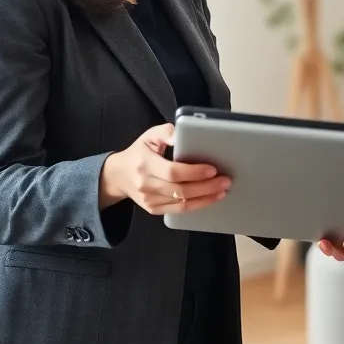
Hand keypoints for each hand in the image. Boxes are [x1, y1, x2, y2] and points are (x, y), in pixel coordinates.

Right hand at [99, 123, 229, 214]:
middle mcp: (145, 184)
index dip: (194, 173)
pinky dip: (197, 206)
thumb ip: (167, 132)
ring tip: (222, 190)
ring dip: (205, 198)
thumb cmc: (139, 152)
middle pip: (180, 190)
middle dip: (206, 187)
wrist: (118, 175)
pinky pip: (178, 210)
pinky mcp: (153, 209)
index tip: (212, 169)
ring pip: (181, 203)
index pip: (172, 172)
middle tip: (225, 180)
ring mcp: (148, 200)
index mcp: (144, 163)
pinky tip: (210, 198)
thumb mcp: (150, 136)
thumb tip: (184, 134)